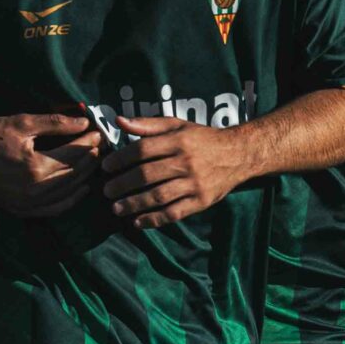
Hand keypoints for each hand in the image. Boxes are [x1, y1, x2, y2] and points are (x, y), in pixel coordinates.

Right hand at [0, 100, 100, 220]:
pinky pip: (54, 209)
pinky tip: (82, 188)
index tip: (97, 131)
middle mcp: (33, 190)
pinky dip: (71, 200)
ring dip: (85, 177)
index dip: (88, 142)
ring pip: (68, 193)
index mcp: (34, 167)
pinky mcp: (22, 210)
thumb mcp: (23, 122)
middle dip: (90, 158)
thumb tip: (84, 121)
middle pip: (74, 174)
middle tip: (101, 144)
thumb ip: (56, 123)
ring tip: (95, 160)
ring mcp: (27, 204)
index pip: (73, 155)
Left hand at [100, 115, 250, 226]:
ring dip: (134, 204)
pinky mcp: (201, 201)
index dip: (121, 158)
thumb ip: (148, 124)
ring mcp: (194, 183)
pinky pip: (174, 213)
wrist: (238, 154)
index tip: (106, 166)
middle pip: (147, 174)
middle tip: (106, 190)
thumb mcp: (177, 125)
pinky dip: (155, 219)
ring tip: (116, 208)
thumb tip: (118, 121)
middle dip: (122, 184)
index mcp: (178, 140)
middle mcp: (186, 162)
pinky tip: (138, 222)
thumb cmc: (202, 138)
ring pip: (158, 196)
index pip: (143, 149)